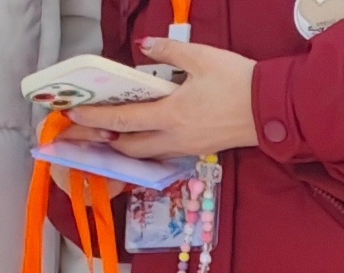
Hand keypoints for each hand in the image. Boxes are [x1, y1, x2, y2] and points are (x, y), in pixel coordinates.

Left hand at [78, 47, 259, 156]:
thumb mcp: (200, 57)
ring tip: (104, 135)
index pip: (123, 120)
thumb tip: (143, 46)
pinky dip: (142, 148)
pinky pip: (161, 153)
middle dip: (102, 140)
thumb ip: (166, 52)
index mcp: (171, 115)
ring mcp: (186, 147)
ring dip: (122, 147)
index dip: (94, 118)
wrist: (272, 110)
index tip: (72, 116)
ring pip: (144, 154)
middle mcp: (175, 138)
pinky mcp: (197, 149)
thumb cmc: (238, 82)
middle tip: (81, 132)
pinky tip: (137, 137)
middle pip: (128, 147)